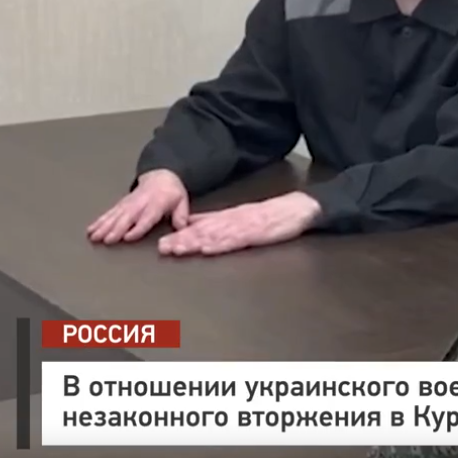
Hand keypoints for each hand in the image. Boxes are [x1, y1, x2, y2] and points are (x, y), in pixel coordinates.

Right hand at [87, 170, 188, 243]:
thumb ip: (181, 215)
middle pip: (127, 217)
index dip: (137, 227)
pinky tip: (91, 229)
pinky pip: (109, 213)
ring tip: (94, 236)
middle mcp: (140, 204)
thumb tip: (181, 227)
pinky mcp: (121, 204)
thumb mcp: (182, 201)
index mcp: (156, 204)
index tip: (128, 237)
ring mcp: (128, 203)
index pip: (146, 217)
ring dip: (103, 226)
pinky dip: (99, 221)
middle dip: (116, 229)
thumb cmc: (172, 192)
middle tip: (107, 240)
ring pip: (114, 215)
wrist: (161, 175)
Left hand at [157, 192, 321, 256]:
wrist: (296, 208)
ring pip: (215, 236)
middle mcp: (231, 222)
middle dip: (181, 240)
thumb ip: (215, 218)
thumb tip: (190, 222)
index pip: (199, 227)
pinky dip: (221, 244)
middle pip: (202, 232)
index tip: (162, 243)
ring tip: (179, 249)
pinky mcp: (256, 234)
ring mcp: (243, 228)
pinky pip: (236, 240)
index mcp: (226, 217)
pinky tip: (208, 249)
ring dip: (195, 243)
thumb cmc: (270, 214)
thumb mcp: (239, 214)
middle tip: (163, 248)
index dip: (179, 235)